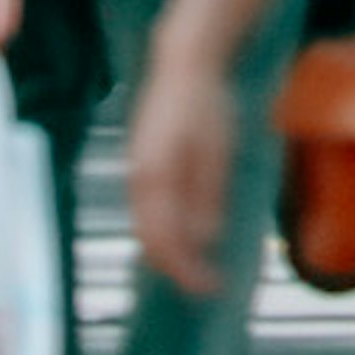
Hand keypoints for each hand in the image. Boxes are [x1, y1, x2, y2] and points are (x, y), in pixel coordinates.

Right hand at [124, 52, 235, 295]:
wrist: (183, 67)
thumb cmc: (206, 106)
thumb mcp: (218, 153)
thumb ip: (208, 197)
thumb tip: (205, 240)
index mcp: (157, 178)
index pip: (167, 240)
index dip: (187, 270)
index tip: (211, 288)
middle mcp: (139, 180)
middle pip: (150, 240)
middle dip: (176, 268)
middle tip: (206, 286)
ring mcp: (136, 173)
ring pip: (145, 228)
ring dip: (167, 253)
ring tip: (196, 269)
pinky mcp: (140, 167)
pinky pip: (145, 212)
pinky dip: (161, 233)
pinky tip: (181, 237)